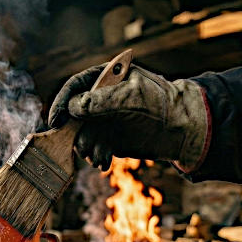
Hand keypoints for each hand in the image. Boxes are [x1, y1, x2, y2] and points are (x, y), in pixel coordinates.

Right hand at [49, 64, 209, 171]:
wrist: (185, 129)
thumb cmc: (162, 104)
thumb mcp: (132, 97)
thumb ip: (102, 100)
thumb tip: (73, 106)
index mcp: (106, 78)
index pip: (75, 86)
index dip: (62, 103)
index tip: (56, 121)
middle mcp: (102, 99)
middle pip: (74, 114)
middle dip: (75, 132)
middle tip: (82, 147)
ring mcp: (105, 120)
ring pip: (82, 134)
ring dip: (86, 148)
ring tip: (99, 157)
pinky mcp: (110, 138)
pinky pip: (94, 148)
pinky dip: (96, 156)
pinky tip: (104, 162)